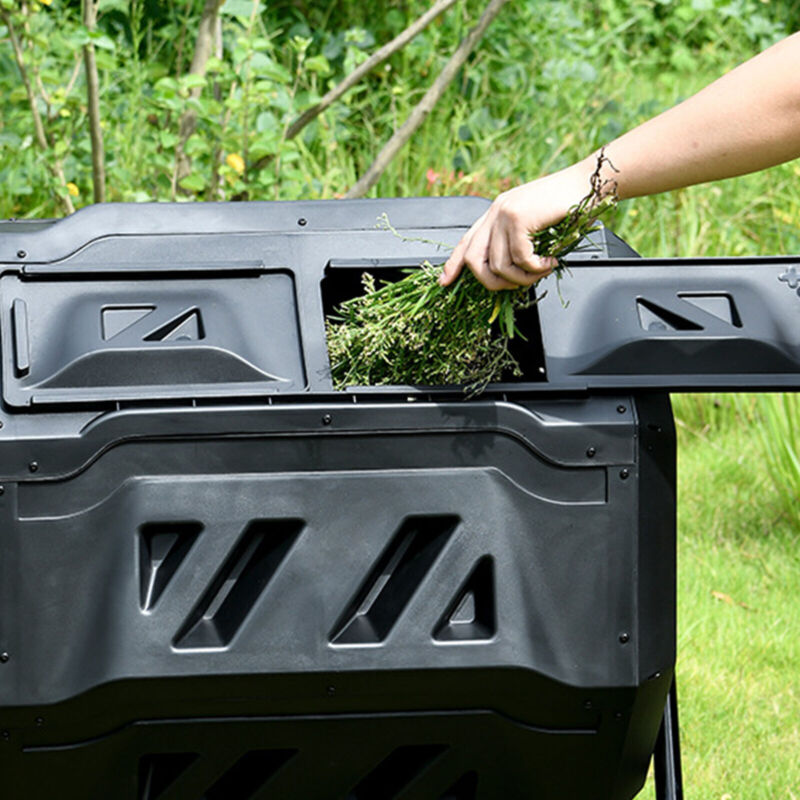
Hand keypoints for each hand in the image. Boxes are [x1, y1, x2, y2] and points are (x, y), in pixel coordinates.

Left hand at [440, 163, 591, 289]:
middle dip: (492, 282)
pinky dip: (536, 268)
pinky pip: (520, 258)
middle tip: (517, 284)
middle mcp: (495, 212)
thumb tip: (510, 275)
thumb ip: (516, 242)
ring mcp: (505, 213)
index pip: (466, 241)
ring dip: (522, 277)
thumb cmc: (566, 206)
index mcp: (496, 213)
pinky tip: (550, 262)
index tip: (445, 281)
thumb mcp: (534, 225)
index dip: (453, 264)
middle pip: (474, 260)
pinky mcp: (519, 218)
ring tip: (541, 271)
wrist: (588, 182)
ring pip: (499, 265)